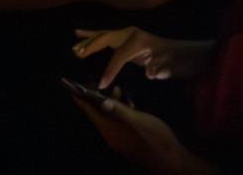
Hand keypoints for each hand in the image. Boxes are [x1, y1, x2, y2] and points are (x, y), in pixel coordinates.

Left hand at [69, 88, 191, 171]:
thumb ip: (121, 111)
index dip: (81, 98)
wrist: (170, 160)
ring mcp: (119, 139)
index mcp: (111, 130)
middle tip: (96, 83)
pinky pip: (116, 123)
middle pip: (96, 114)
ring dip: (109, 103)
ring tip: (117, 89)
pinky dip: (117, 111)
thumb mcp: (139, 121)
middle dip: (94, 98)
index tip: (72, 86)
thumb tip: (102, 101)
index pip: (91, 112)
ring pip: (107, 118)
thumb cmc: (156, 139)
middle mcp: (111, 135)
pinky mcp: (127, 139)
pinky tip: (127, 104)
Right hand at [72, 28, 198, 87]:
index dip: (110, 70)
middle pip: (107, 38)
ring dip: (87, 41)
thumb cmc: (171, 61)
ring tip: (74, 49)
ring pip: (103, 35)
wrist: (176, 53)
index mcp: (139, 40)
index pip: (119, 55)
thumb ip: (159, 70)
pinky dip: (90, 34)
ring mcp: (126, 33)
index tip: (101, 85)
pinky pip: (104, 35)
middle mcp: (131, 33)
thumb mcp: (167, 67)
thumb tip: (150, 73)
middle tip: (78, 56)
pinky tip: (77, 33)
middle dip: (92, 47)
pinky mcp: (123, 36)